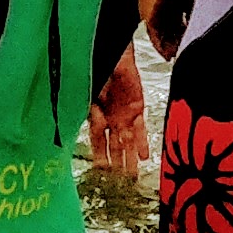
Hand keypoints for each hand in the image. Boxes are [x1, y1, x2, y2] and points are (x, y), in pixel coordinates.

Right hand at [87, 44, 147, 175]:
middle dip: (116, 162)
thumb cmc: (95, 66)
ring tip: (132, 176)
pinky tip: (145, 157)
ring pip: (127, 141)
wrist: (114, 51)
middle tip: (120, 181)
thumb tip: (91, 122)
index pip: (95, 139)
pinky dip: (142, 143)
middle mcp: (108, 117)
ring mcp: (123, 113)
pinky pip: (141, 129)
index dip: (98, 153)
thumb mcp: (88, 87)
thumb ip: (90, 106)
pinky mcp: (137, 108)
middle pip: (113, 144)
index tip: (100, 169)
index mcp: (93, 113)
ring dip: (130, 157)